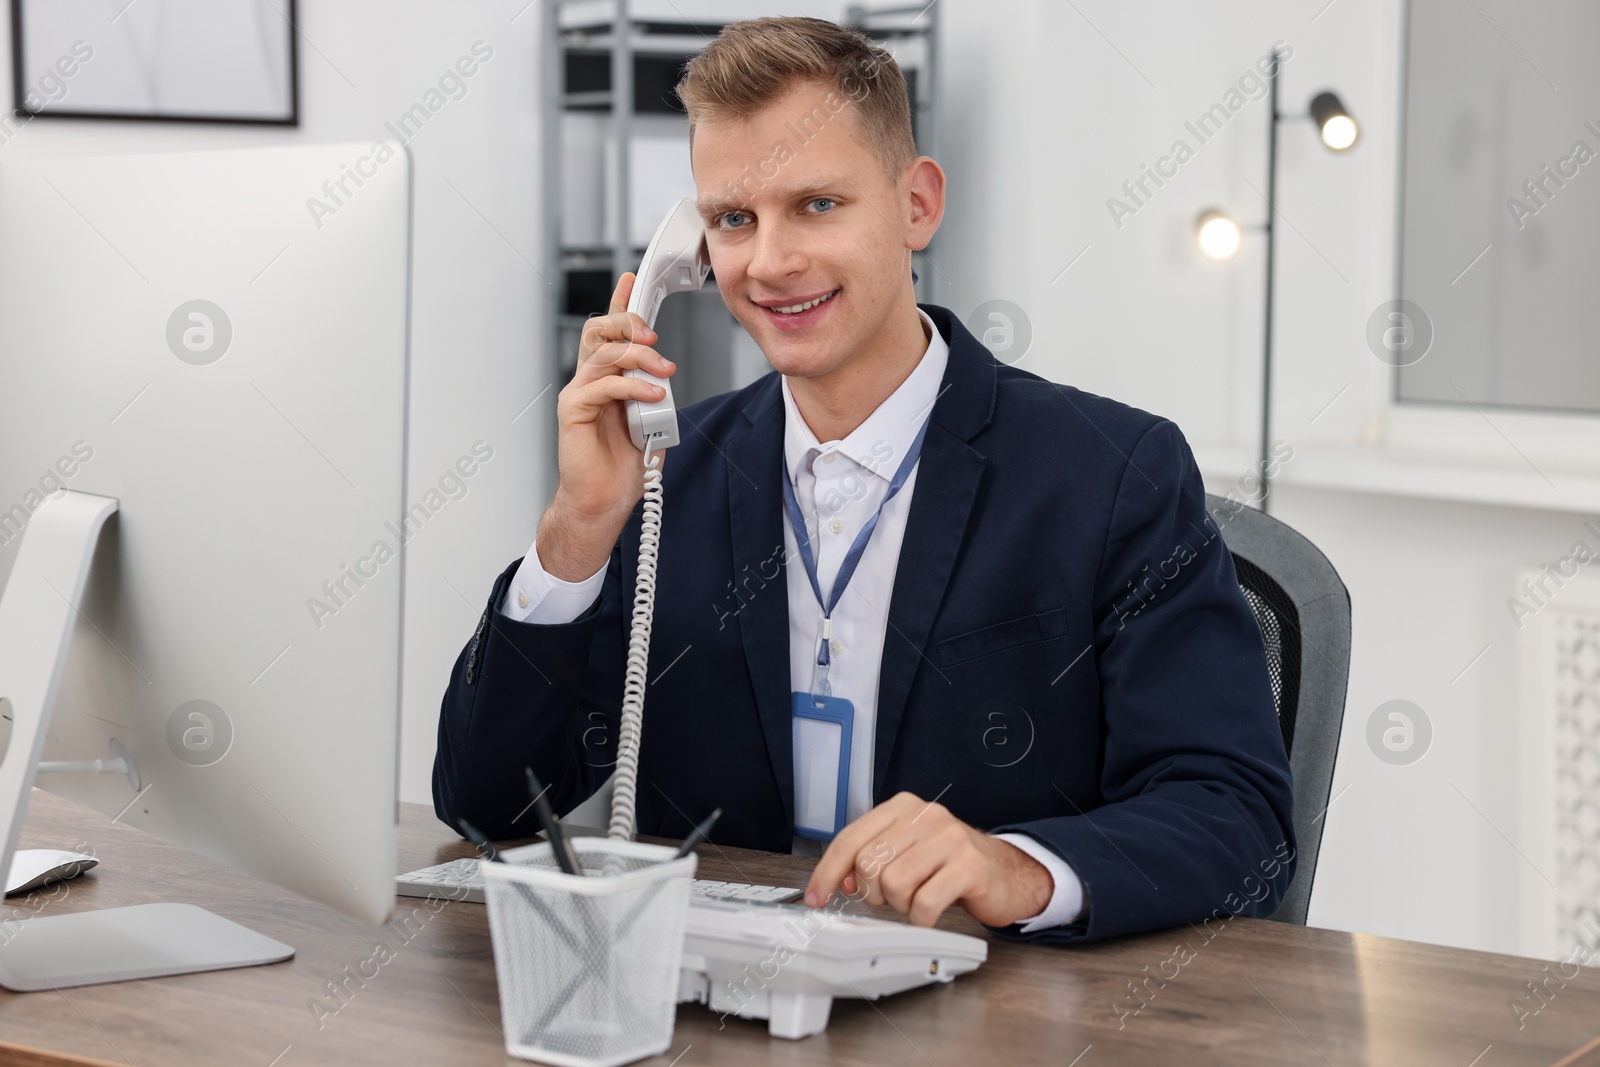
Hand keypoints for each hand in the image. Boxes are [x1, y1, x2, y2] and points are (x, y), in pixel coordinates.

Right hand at [538, 272, 676, 580]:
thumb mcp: (649, 422)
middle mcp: (589, 381)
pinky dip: (631, 386)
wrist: (603, 502)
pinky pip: (602, 385)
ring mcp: (579, 394)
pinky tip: (652, 395)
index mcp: (606, 379)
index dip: (619, 303)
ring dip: (638, 356)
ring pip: (604, 353)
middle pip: (600, 331)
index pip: (610, 333)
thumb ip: (653, 394)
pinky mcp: (574, 411)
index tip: (632, 280)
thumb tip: (665, 378)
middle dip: (628, 322)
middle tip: (654, 335)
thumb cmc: (622, 468)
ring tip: (664, 369)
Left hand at [804, 792, 1053, 927]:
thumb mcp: (907, 851)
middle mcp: (926, 815)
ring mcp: (950, 838)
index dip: (828, 872)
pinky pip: (925, 904)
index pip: (850, 838)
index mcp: (903, 807)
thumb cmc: (949, 864)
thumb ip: (871, 858)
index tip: (817, 897)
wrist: (1006, 872)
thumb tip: (841, 881)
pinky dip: (922, 918)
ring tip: (918, 899)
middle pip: (869, 864)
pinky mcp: (970, 866)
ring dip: (901, 906)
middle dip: (874, 894)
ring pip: (894, 885)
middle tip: (894, 897)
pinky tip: (932, 911)